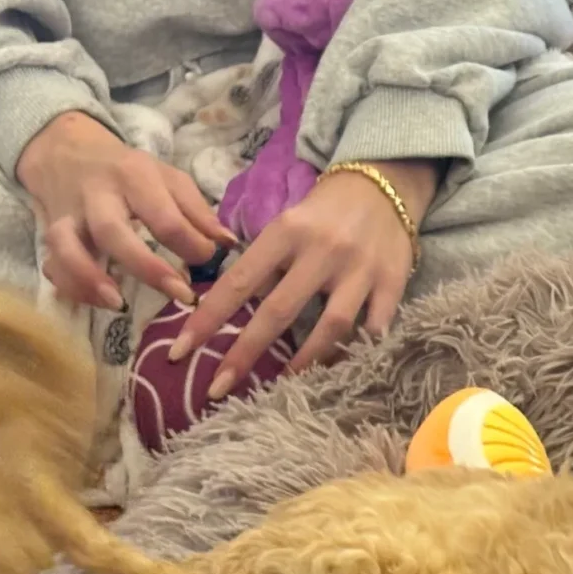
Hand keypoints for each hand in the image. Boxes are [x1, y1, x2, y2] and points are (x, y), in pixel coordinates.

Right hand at [17, 111, 232, 309]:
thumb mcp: (166, 177)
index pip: (164, 215)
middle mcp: (96, 195)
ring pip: (66, 246)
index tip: (208, 260)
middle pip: (112, 230)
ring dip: (89, 277)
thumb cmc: (127, 170)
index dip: (191, 244)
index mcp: (133, 176)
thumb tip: (227, 242)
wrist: (65, 148)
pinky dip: (70, 285)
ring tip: (118, 304)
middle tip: (182, 295)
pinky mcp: (49, 233)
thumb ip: (196, 210)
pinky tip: (99, 301)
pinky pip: (52, 263)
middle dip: (147, 267)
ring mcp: (67, 215)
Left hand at [172, 159, 436, 396]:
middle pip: (279, 311)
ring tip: (285, 387)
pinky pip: (375, 327)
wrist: (383, 185)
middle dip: (245, 352)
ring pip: (332, 325)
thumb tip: (234, 310)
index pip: (239, 282)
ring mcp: (360, 269)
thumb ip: (264, 265)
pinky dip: (358, 351)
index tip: (181, 349)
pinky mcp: (392, 282)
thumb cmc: (323, 212)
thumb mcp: (286, 226)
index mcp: (286, 232)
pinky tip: (341, 369)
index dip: (208, 318)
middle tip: (219, 387)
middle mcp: (322, 250)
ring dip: (305, 361)